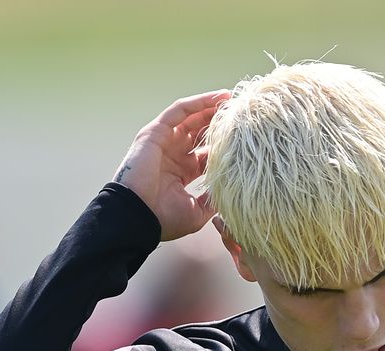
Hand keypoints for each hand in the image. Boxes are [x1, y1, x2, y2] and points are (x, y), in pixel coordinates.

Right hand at [112, 90, 230, 240]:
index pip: (208, 151)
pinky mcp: (155, 132)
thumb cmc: (164, 218)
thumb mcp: (197, 212)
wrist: (138, 216)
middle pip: (201, 131)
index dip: (225, 143)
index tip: (246, 136)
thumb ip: (213, 200)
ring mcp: (164, 141)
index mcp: (183, 171)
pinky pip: (179, 110)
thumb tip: (232, 194)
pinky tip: (217, 98)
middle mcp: (174, 154)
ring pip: (191, 117)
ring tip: (231, 98)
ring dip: (211, 107)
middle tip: (241, 112)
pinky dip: (198, 102)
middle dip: (219, 121)